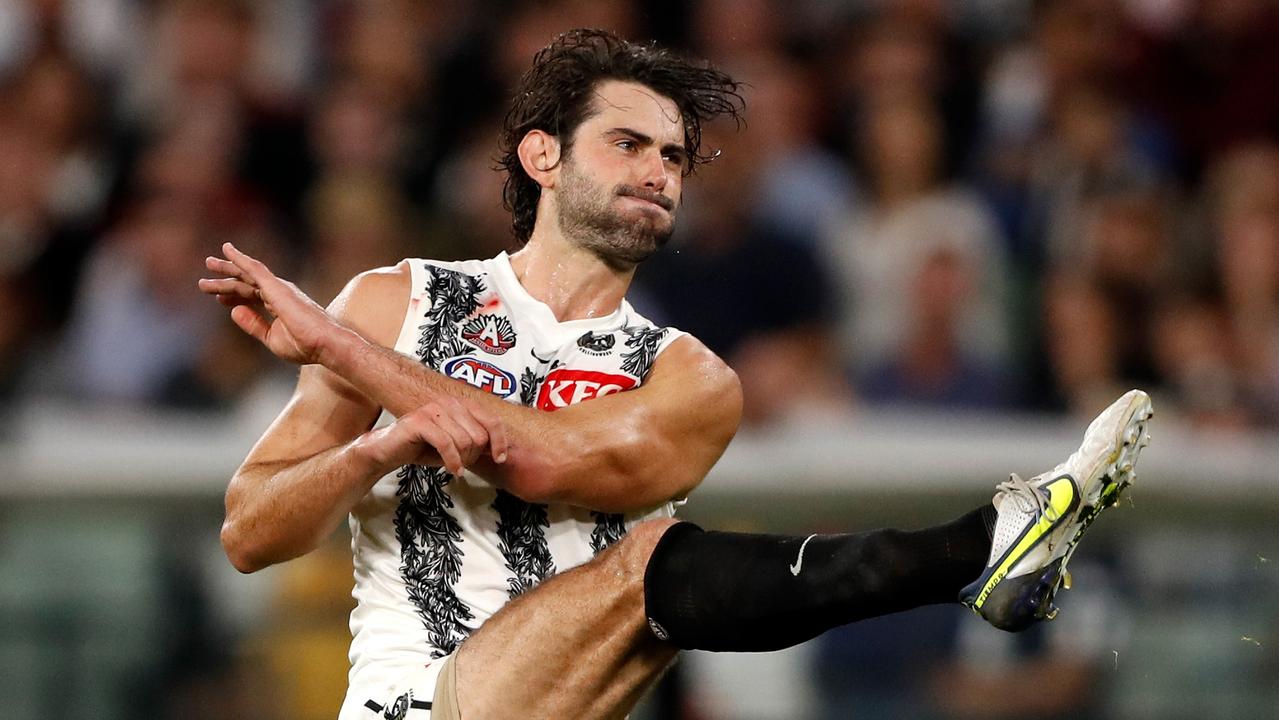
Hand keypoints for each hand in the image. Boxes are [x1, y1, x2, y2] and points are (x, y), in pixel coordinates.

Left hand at [198, 242, 342, 364]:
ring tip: (209, 262)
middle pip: (246, 282)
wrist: (324, 344)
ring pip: (247, 274)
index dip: (234, 296)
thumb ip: (253, 324)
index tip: (220, 300)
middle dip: (226, 279)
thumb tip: (234, 311)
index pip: (251, 296)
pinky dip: (240, 258)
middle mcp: (278, 292)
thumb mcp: (271, 337)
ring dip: (227, 268)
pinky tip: (228, 251)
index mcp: (278, 305)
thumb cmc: (305, 345)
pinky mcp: (276, 286)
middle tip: (207, 279)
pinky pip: (254, 268)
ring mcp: (278, 288)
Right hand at [359, 397, 508, 475]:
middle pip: (479, 435)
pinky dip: (452, 461)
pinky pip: (447, 443)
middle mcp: (449, 403)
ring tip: (453, 465)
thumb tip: (501, 450)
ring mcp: (434, 410)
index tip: (500, 459)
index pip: (491, 420)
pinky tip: (453, 470)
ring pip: (464, 440)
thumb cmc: (424, 447)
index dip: (500, 441)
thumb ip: (477, 444)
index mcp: (461, 405)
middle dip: (474, 456)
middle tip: (462, 463)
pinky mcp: (420, 421)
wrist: (389, 451)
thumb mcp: (456, 446)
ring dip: (462, 460)